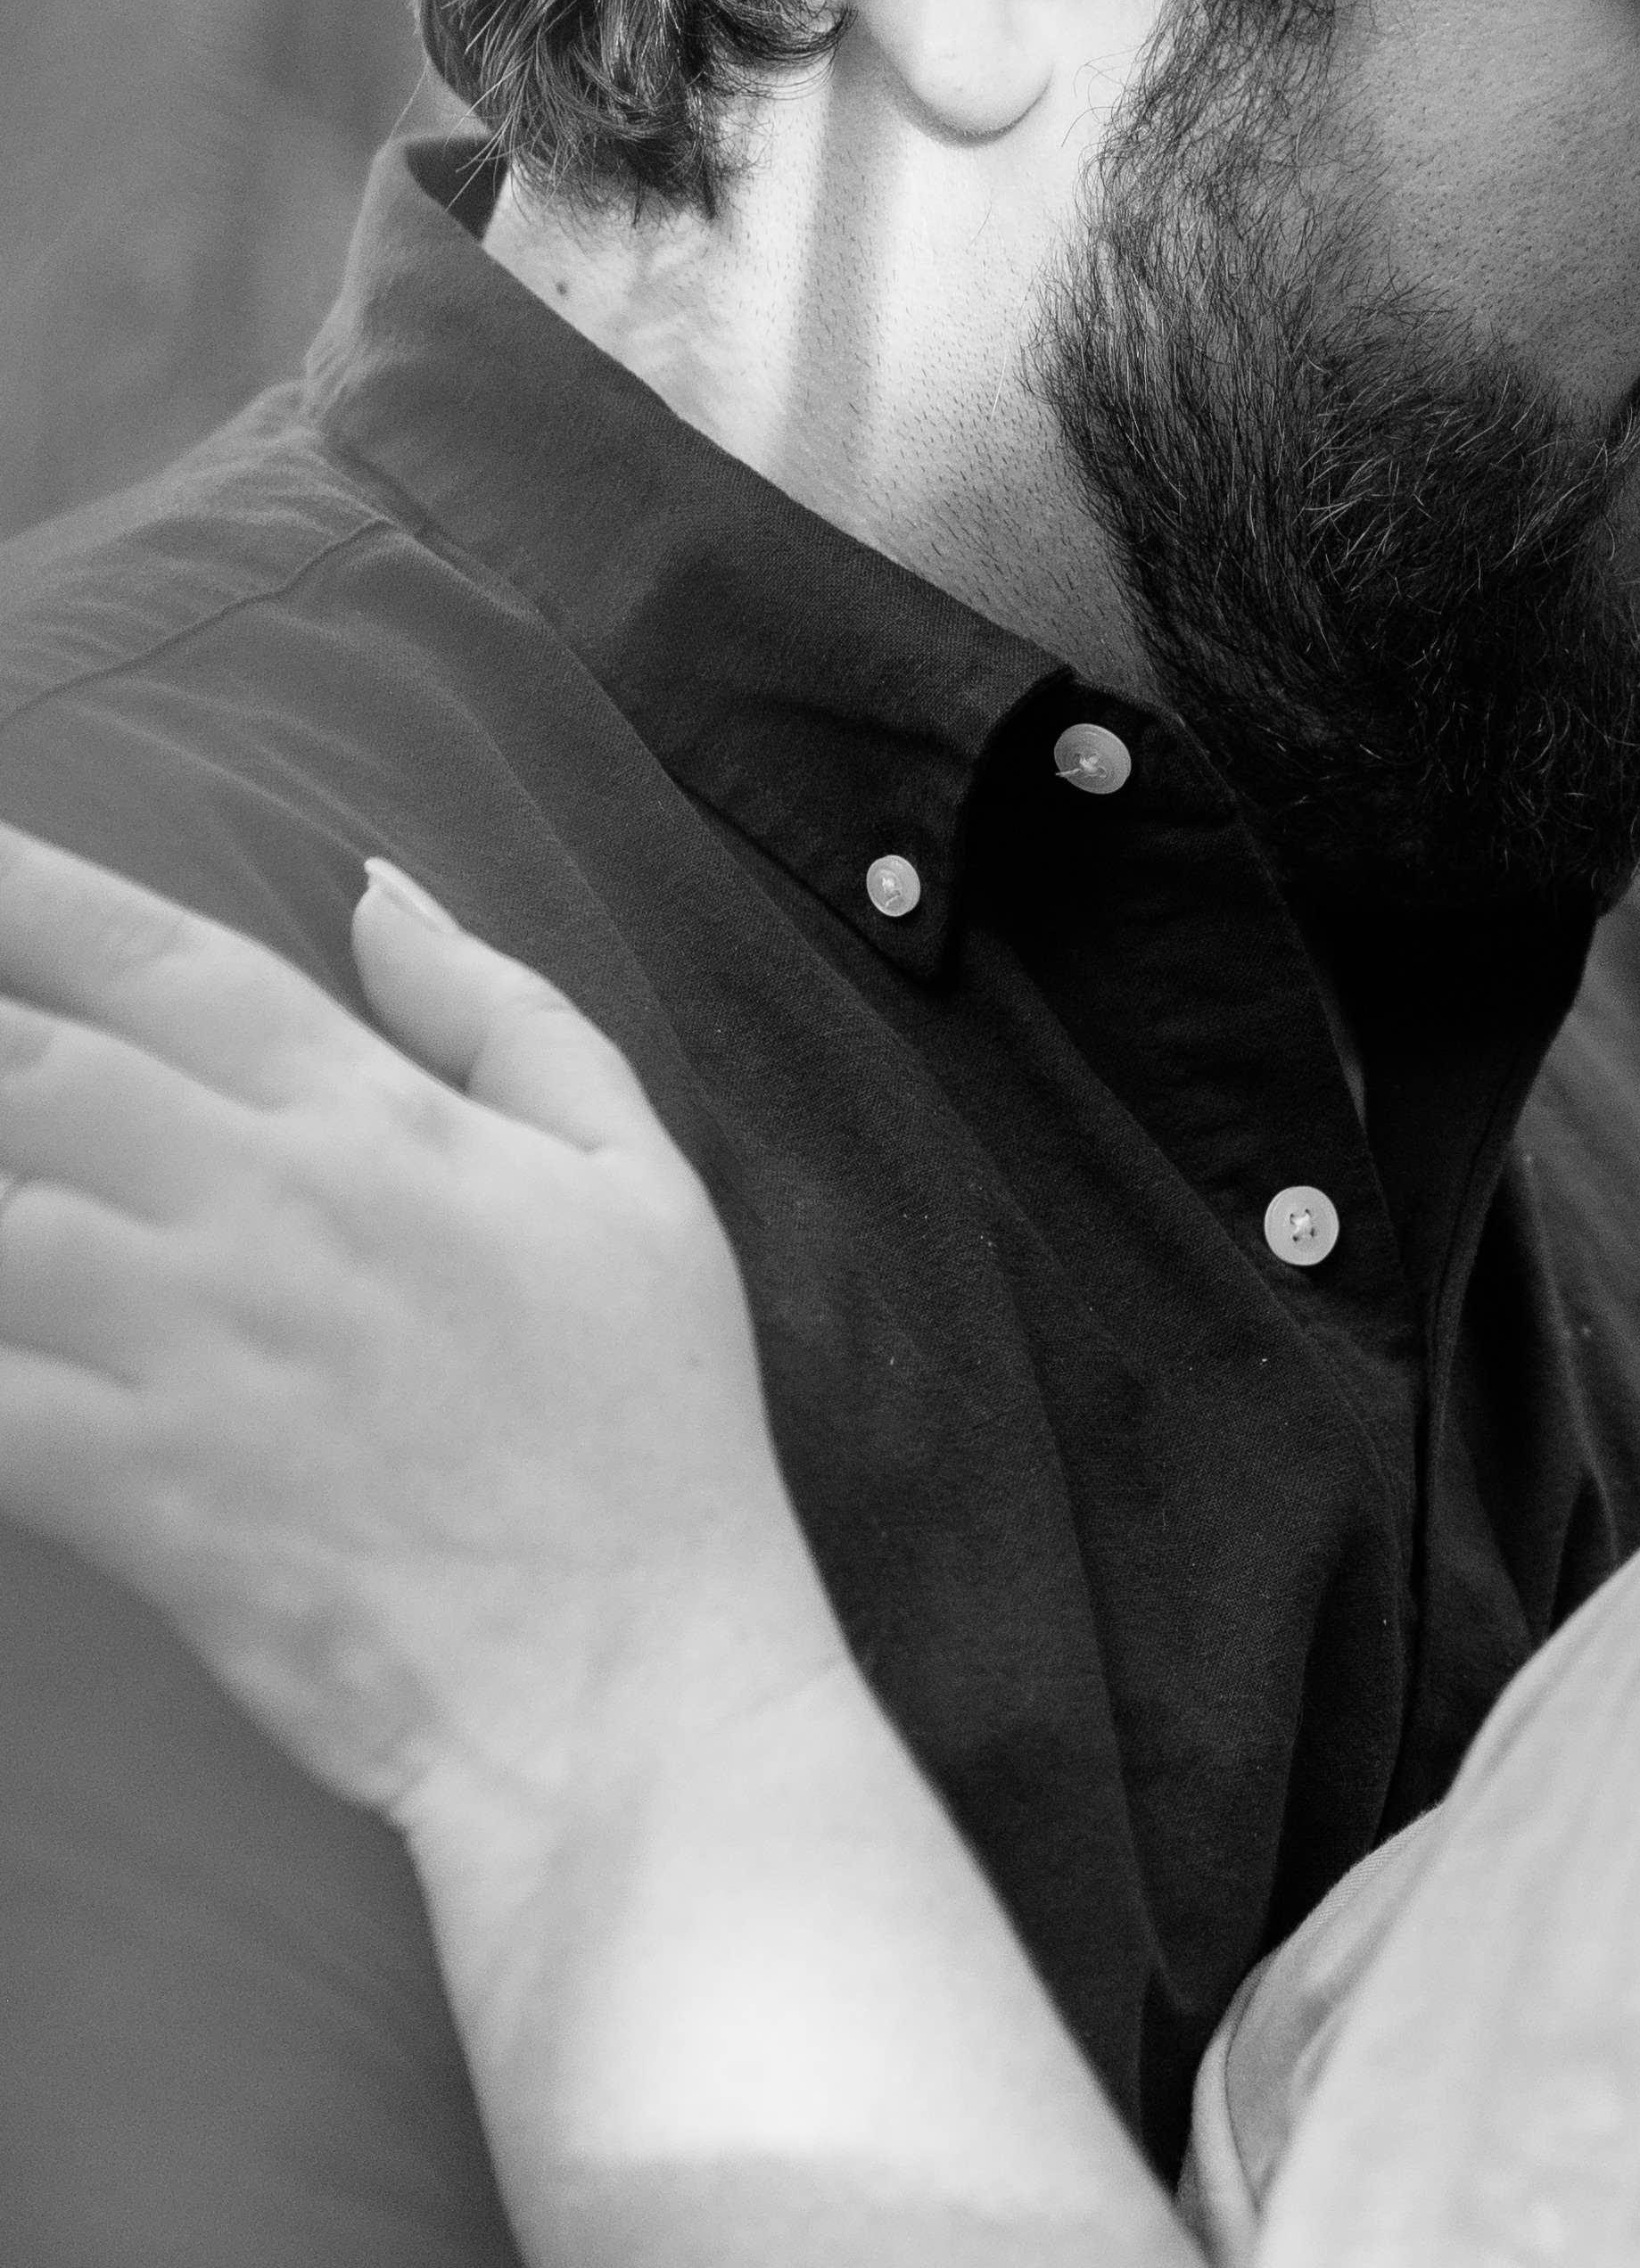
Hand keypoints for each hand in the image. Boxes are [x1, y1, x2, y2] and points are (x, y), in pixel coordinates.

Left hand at [0, 829, 849, 1858]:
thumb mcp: (636, 1173)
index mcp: (381, 1119)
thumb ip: (507, 1015)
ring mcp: (197, 1351)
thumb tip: (381, 892)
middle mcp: (269, 1206)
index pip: (161, 958)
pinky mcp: (142, 1496)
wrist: (633, 1675)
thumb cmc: (650, 1422)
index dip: (24, 892)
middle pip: (25, 1069)